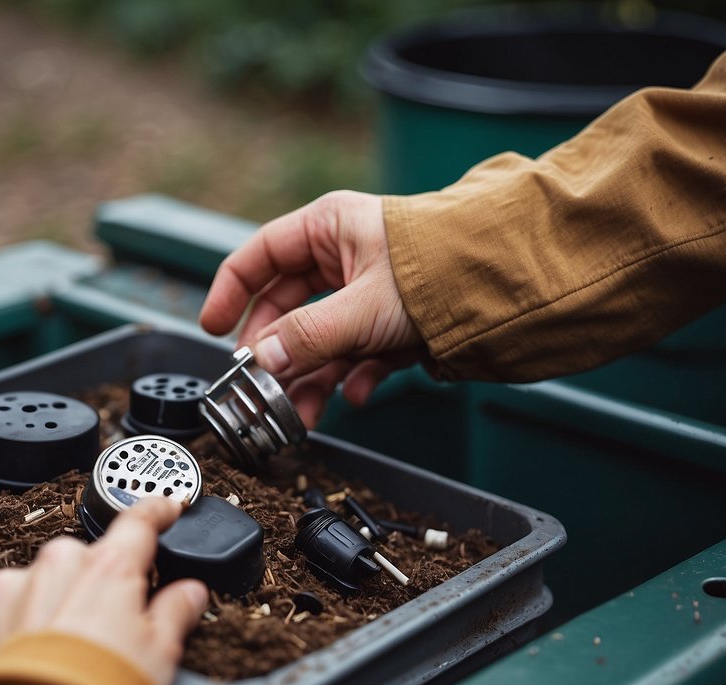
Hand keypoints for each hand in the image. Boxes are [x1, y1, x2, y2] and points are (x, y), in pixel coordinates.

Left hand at [0, 497, 209, 684]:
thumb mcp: (160, 655)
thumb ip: (174, 613)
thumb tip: (189, 594)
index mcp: (104, 567)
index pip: (137, 524)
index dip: (156, 512)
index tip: (165, 508)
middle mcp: (51, 569)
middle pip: (80, 562)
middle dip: (92, 587)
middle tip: (107, 631)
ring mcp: (5, 596)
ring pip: (35, 590)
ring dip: (48, 614)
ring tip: (63, 663)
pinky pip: (0, 623)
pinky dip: (15, 641)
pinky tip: (33, 674)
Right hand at [199, 190, 422, 426]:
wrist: (514, 287)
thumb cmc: (441, 270)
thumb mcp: (362, 307)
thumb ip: (306, 338)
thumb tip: (261, 364)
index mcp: (328, 228)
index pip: (260, 256)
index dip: (231, 292)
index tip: (211, 330)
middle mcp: (345, 256)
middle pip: (287, 306)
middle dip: (274, 352)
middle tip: (259, 386)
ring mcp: (369, 291)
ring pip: (322, 338)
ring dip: (310, 377)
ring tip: (302, 414)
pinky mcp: (394, 322)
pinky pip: (358, 353)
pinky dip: (353, 377)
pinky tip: (353, 394)